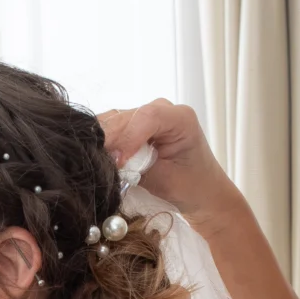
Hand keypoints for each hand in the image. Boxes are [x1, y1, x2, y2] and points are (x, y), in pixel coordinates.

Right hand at [100, 99, 240, 230]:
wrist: (200, 189)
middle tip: (99, 166)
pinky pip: (111, 128)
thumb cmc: (191, 186)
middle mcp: (162, 109)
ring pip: (113, 121)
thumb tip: (108, 163)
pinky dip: (103, 143)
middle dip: (110, 142)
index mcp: (180, 118)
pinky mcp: (133, 124)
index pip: (147, 117)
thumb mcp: (165, 181)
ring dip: (103, 143)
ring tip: (98, 164)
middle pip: (125, 117)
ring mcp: (146, 114)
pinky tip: (101, 158)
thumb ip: (137, 168)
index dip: (127, 138)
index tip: (117, 162)